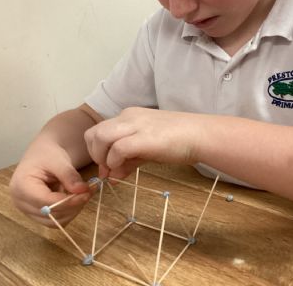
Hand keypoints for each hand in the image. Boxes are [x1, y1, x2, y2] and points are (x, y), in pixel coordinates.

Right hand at [9, 143, 93, 226]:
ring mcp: (27, 210)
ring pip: (53, 221)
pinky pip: (55, 220)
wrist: (42, 154)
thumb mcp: (58, 160)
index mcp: (21, 186)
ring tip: (83, 194)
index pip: (46, 201)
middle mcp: (20, 202)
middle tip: (88, 192)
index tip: (86, 194)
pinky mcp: (36, 214)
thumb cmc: (47, 154)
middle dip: (72, 206)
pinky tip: (74, 198)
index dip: (68, 201)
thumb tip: (82, 190)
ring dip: (72, 210)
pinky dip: (68, 212)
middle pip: (49, 215)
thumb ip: (69, 175)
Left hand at [84, 107, 203, 175]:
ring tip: (114, 169)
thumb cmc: (177, 140)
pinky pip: (117, 149)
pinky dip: (115, 162)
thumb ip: (128, 160)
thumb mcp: (147, 149)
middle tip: (107, 170)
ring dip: (102, 157)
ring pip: (100, 137)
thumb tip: (112, 176)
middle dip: (95, 154)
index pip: (99, 131)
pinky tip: (123, 169)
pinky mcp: (144, 138)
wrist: (199, 134)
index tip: (107, 168)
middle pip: (93, 133)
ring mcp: (135, 125)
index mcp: (128, 116)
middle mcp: (128, 117)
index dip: (97, 151)